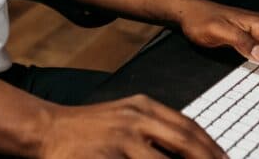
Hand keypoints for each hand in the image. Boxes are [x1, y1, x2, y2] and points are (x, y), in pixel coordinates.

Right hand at [40, 95, 225, 157]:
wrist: (48, 129)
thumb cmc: (88, 128)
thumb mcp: (123, 116)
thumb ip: (152, 128)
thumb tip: (184, 147)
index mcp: (142, 106)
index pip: (187, 125)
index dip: (210, 146)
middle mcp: (136, 119)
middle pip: (184, 142)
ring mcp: (122, 139)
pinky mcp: (109, 157)